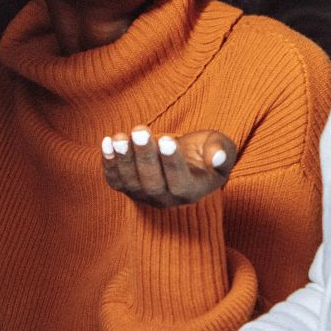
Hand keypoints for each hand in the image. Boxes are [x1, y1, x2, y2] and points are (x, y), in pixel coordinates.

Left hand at [101, 127, 235, 207]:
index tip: (168, 140)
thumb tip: (218, 157)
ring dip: (124, 159)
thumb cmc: (204, 151)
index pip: (180, 183)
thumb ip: (222, 151)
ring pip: (131, 183)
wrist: (183, 159)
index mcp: (192, 192)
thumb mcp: (221, 147)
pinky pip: (115, 181)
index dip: (172, 163)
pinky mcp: (127, 188)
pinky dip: (109, 164)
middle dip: (145, 156)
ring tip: (121, 137)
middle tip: (140, 130)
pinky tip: (108, 142)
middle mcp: (166, 200)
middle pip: (152, 183)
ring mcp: (144, 196)